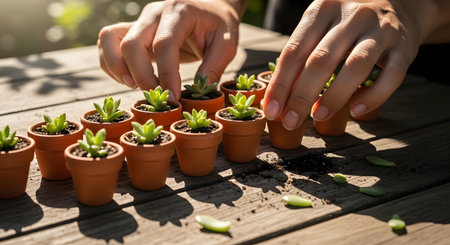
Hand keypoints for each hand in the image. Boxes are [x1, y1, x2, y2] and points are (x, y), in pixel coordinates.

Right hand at [97, 0, 243, 99]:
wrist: (210, 7)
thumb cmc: (219, 26)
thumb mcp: (227, 45)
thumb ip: (214, 67)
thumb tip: (196, 93)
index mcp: (179, 12)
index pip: (164, 44)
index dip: (166, 74)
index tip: (172, 98)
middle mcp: (154, 13)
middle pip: (131, 43)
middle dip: (141, 77)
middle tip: (157, 98)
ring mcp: (140, 20)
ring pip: (109, 39)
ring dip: (117, 68)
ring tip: (135, 87)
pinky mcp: (132, 29)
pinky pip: (107, 43)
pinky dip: (111, 64)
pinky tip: (130, 80)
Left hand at [263, 0, 434, 129]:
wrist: (400, 4)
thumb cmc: (347, 24)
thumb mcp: (321, 27)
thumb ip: (302, 55)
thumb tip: (279, 98)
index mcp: (322, 9)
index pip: (294, 50)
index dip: (280, 84)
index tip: (271, 111)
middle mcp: (351, 15)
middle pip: (321, 59)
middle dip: (301, 96)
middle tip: (290, 122)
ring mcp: (380, 29)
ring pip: (355, 66)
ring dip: (334, 96)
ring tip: (318, 117)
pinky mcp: (404, 46)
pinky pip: (391, 75)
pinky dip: (374, 96)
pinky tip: (356, 111)